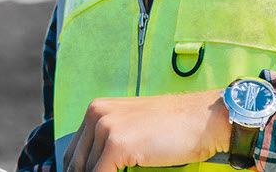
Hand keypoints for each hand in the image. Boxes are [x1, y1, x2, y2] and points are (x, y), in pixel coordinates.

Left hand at [63, 89, 231, 171]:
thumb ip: (108, 141)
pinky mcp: (117, 144)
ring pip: (88, 170)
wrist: (202, 119)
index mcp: (97, 109)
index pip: (74, 151)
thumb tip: (93, 166)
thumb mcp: (132, 126)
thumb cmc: (174, 126)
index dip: (76, 171)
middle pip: (76, 162)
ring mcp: (106, 128)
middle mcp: (97, 114)